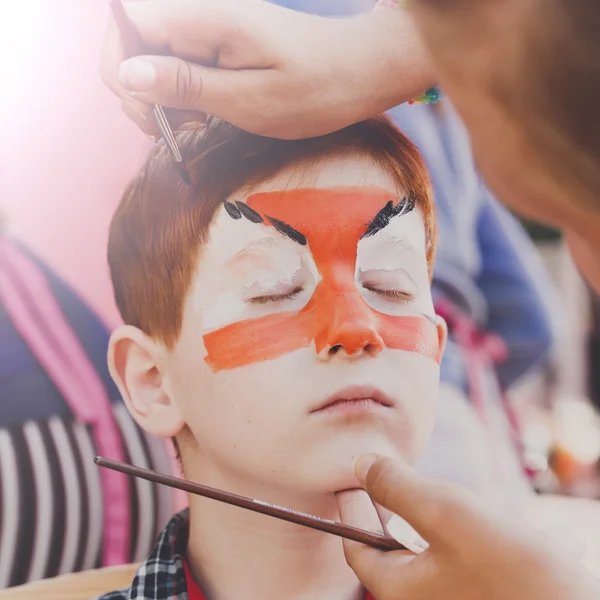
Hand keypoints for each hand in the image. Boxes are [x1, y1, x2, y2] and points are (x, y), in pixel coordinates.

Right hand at [100, 0, 433, 138]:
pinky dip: (184, 95)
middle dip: (141, 91)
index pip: (127, 25)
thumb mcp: (247, 100)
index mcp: (204, 18)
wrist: (360, 73)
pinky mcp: (220, 45)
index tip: (152, 114)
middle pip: (135, 43)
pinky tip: (204, 115)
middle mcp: (201, 15)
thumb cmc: (314, 89)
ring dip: (163, 98)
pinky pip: (182, 66)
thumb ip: (185, 86)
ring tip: (196, 124)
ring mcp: (210, 29)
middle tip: (176, 128)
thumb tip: (126, 74)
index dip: (122, 70)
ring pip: (155, 59)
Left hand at [337, 455, 599, 599]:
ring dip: (408, 520)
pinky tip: (453, 516)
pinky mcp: (476, 591)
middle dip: (376, 513)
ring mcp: (448, 596)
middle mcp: (420, 598)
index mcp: (399, 588)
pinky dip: (439, 533)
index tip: (345, 481)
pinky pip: (444, 560)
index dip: (348, 509)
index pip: (356, 546)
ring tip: (407, 490)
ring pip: (414, 554)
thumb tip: (359, 464)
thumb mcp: (444, 513)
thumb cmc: (509, 569)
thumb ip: (397, 487)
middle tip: (371, 481)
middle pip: (383, 551)